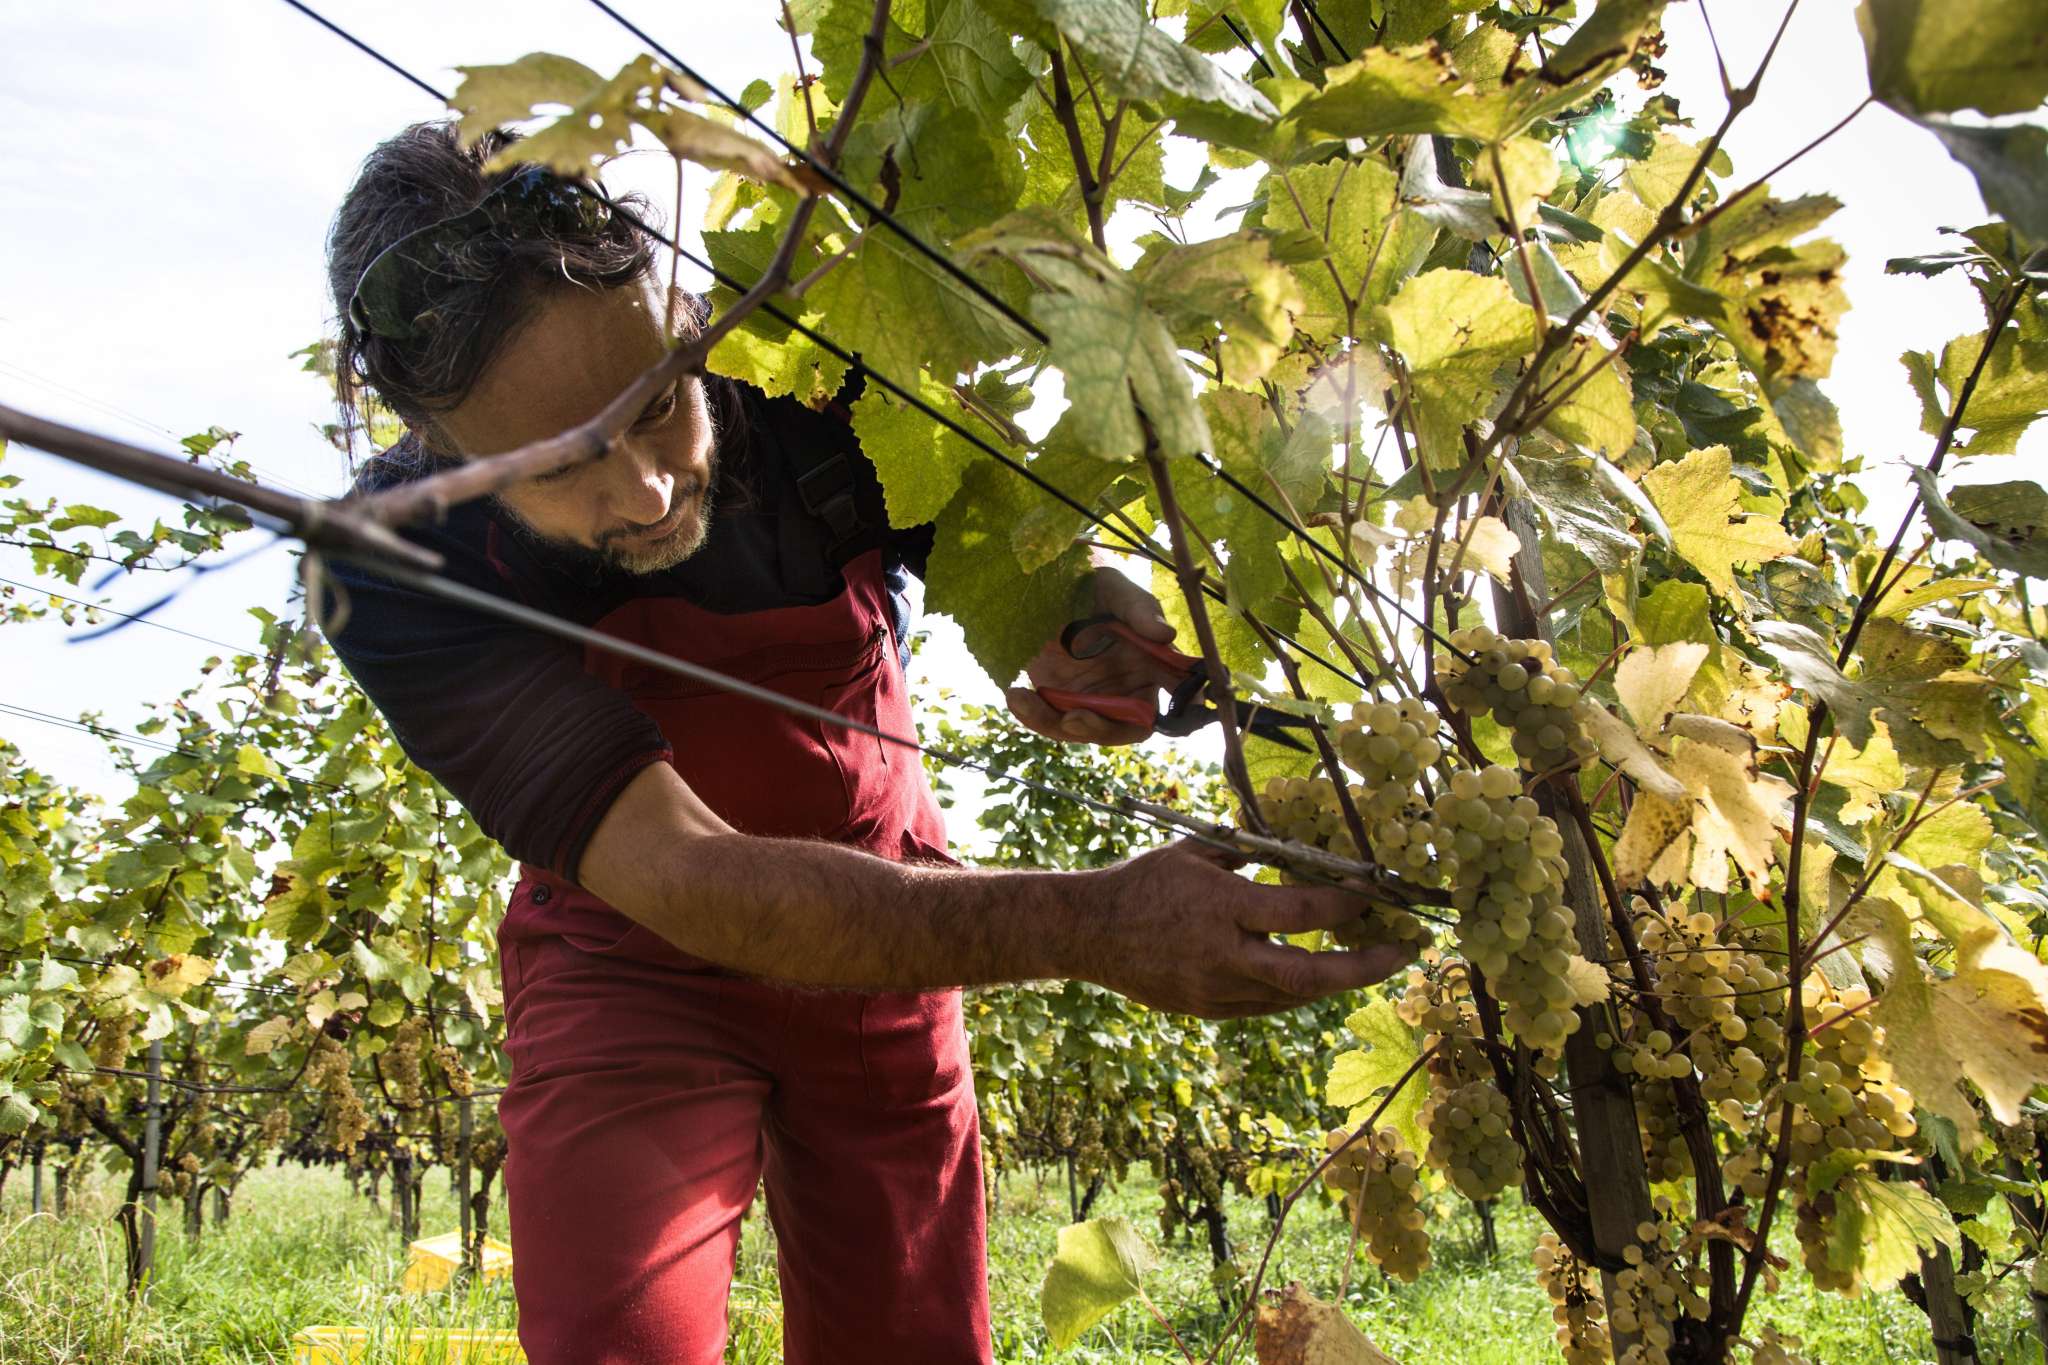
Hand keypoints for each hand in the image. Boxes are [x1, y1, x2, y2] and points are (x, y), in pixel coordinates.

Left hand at [1004, 565, 1186, 745]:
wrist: (1044, 583)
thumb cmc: (1089, 583)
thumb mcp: (1113, 588)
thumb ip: (1139, 608)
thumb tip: (1166, 634)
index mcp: (1152, 662)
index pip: (1178, 694)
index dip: (1184, 711)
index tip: (1168, 717)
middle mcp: (1125, 686)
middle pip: (1128, 727)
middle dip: (1102, 729)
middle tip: (1075, 718)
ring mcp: (1091, 696)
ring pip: (1083, 728)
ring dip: (1056, 725)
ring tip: (1027, 701)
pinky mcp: (1058, 697)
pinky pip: (1050, 718)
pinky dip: (1032, 715)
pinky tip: (1016, 695)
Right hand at [1073, 840, 1412, 1018]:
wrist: (1090, 932)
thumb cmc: (1145, 882)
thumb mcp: (1196, 851)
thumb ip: (1250, 852)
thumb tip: (1302, 844)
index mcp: (1220, 906)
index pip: (1299, 912)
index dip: (1344, 907)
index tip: (1374, 895)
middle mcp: (1222, 954)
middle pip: (1308, 973)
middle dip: (1364, 967)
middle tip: (1403, 952)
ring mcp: (1215, 990)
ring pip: (1293, 996)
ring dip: (1336, 981)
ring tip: (1368, 963)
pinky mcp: (1208, 1010)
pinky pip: (1266, 1005)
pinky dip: (1297, 990)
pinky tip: (1317, 975)